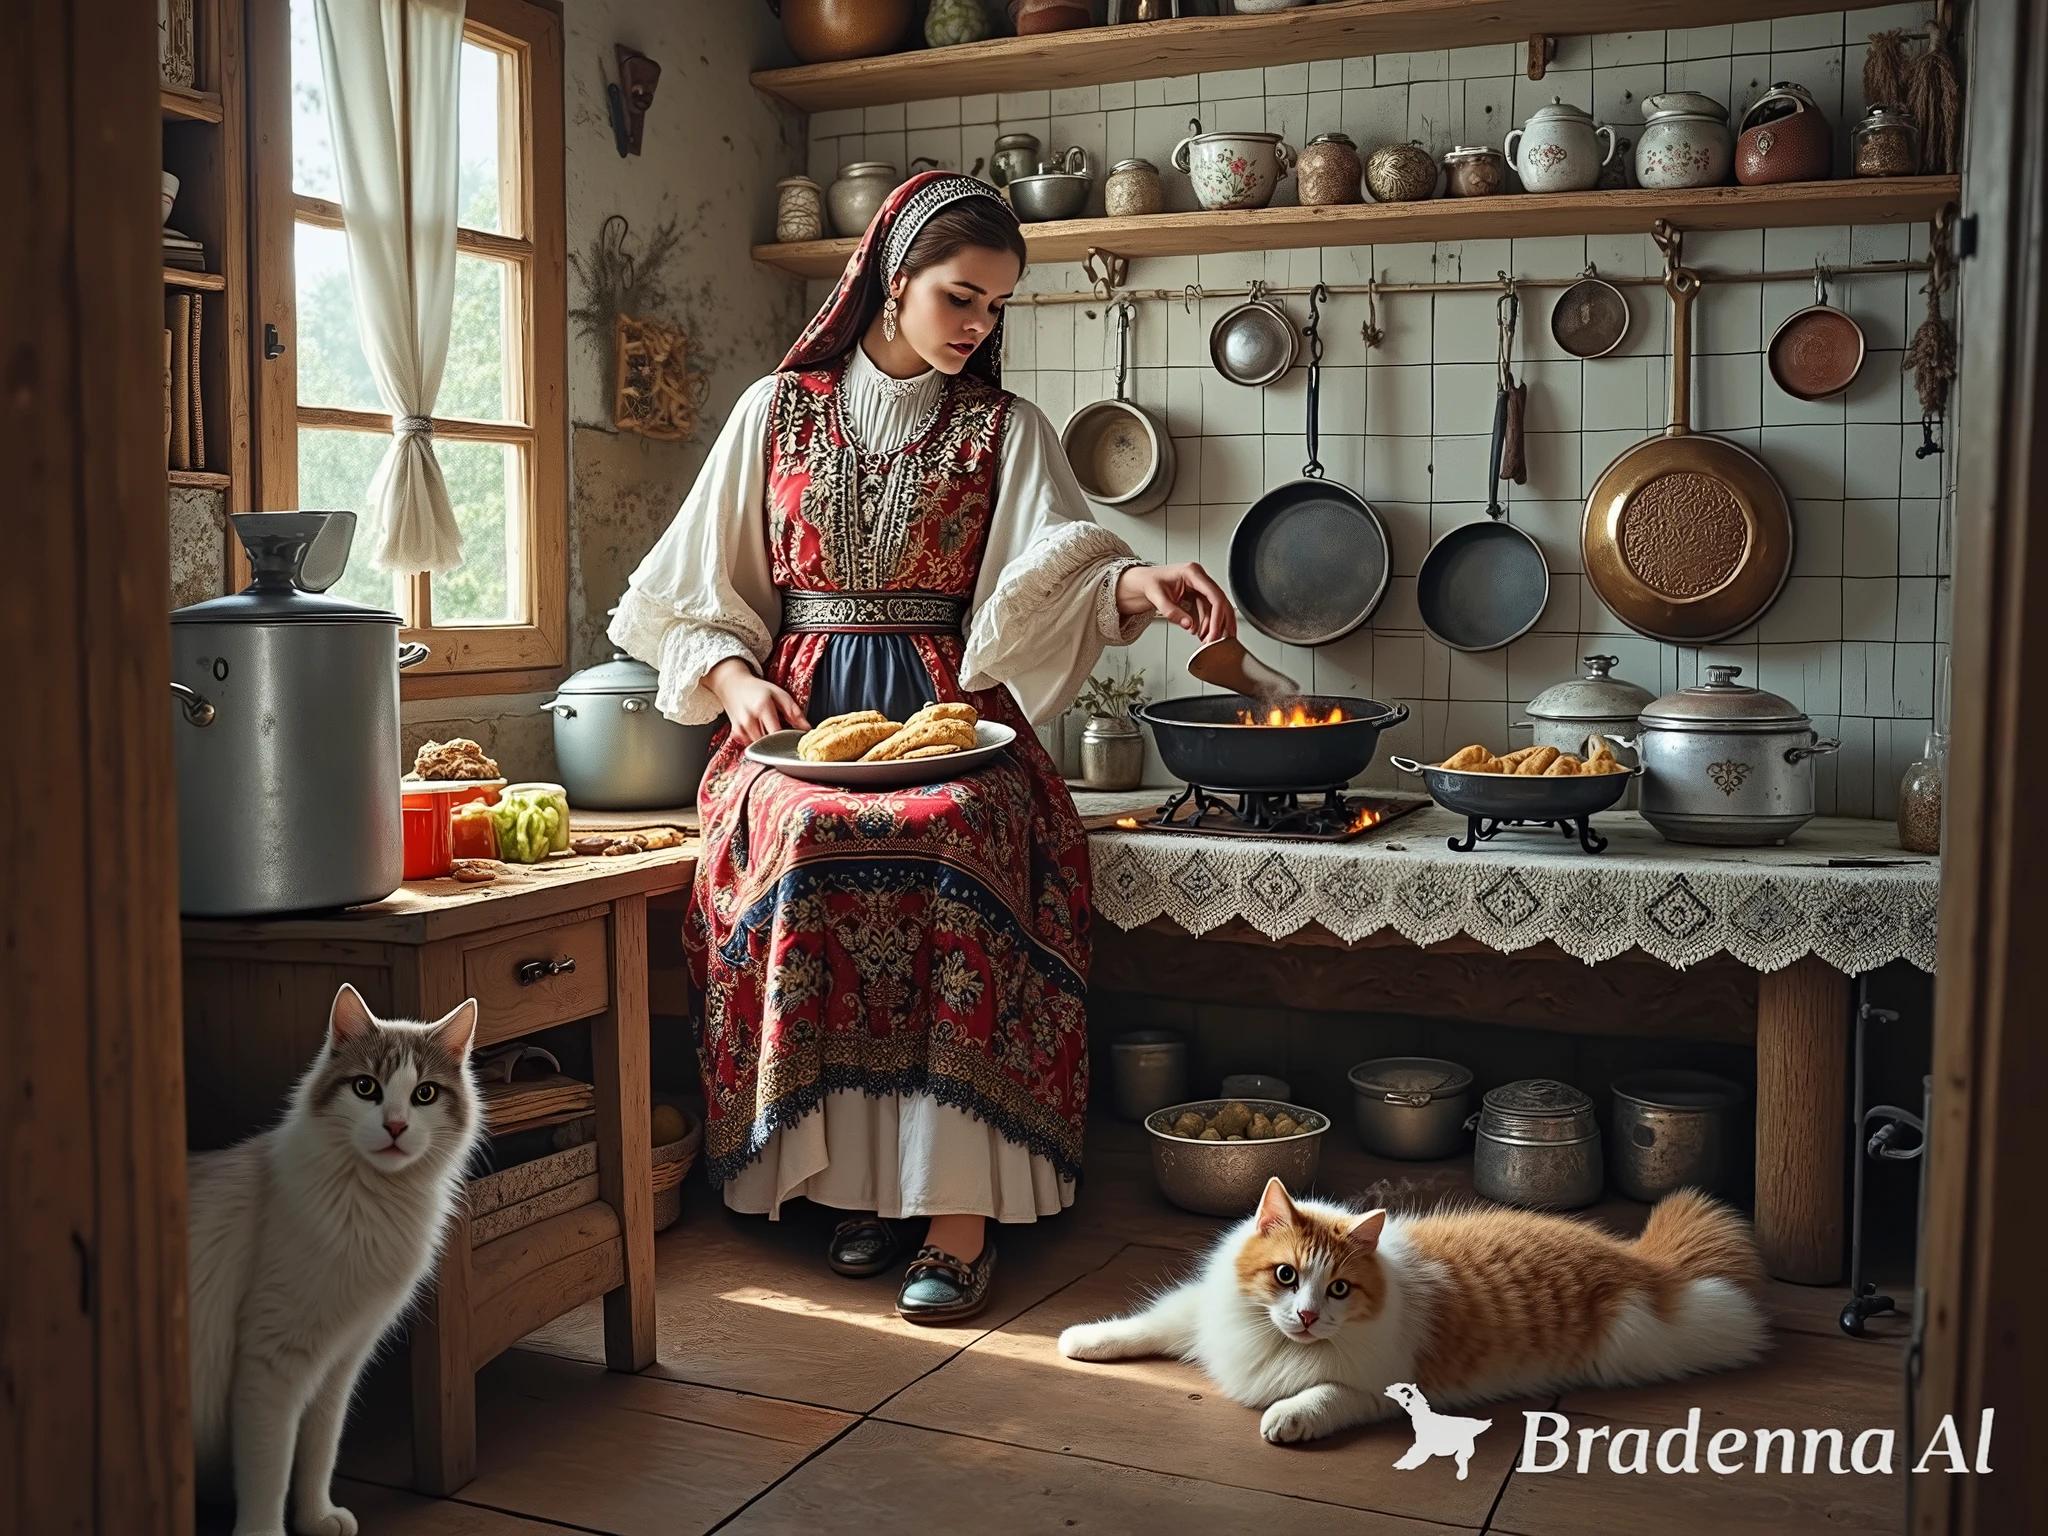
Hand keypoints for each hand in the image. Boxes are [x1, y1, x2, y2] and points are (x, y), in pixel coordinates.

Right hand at [706, 657, 807, 745]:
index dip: (787, 739)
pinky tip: (760, 731)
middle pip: (769, 744)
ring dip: (768, 743)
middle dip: (779, 743)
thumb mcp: (779, 694)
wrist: (733, 685)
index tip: (794, 739)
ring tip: (771, 730)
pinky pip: (752, 745)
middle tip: (784, 735)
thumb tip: (807, 729)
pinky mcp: (736, 733)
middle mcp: (749, 719)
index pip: (777, 734)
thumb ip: (794, 712)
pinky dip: (758, 742)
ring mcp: (740, 728)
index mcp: (762, 708)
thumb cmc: (758, 689)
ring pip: (761, 747)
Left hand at [1116, 562, 1235, 643]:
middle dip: (1221, 623)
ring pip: (1216, 609)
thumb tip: (1188, 625)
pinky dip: (1206, 625)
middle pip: (1220, 602)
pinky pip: (1207, 612)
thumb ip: (1172, 611)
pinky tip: (1201, 635)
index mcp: (1192, 572)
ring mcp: (1199, 587)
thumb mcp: (1156, 597)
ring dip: (1214, 626)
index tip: (1215, 632)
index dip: (1217, 616)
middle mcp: (1199, 579)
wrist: (1142, 583)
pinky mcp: (1197, 596)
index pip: (1214, 595)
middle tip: (1217, 640)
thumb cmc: (1148, 582)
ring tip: (1208, 641)